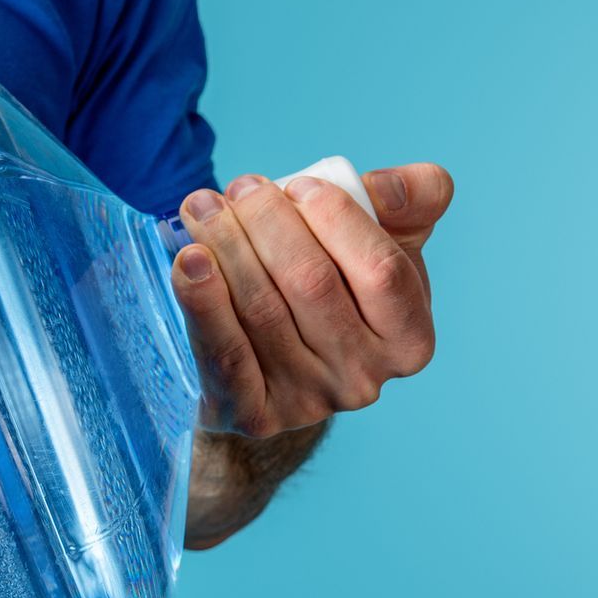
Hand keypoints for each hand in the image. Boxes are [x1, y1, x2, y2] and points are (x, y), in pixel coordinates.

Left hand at [169, 162, 451, 436]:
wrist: (272, 377)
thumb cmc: (332, 294)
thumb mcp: (383, 246)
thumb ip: (407, 203)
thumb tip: (387, 188)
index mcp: (408, 336)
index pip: (381, 269)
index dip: (337, 219)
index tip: (297, 184)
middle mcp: (364, 377)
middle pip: (311, 283)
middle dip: (268, 222)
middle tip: (239, 188)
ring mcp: (308, 400)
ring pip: (262, 308)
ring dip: (226, 246)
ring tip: (202, 207)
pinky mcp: (253, 414)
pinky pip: (225, 352)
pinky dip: (203, 301)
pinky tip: (188, 260)